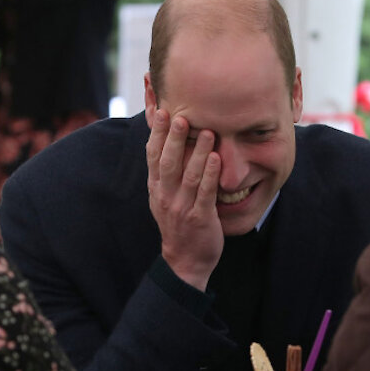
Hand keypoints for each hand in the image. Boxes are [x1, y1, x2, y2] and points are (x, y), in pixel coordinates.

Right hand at [146, 109, 222, 290]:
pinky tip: (216, 159)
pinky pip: (204, 194)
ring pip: (188, 176)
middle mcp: (165, 196)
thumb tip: (164, 142)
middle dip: (174, 138)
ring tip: (207, 132)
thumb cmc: (178, 223)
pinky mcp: (199, 218)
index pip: (153, 156)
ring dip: (198, 152)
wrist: (185, 260)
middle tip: (181, 115)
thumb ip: (165, 172)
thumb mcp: (163, 196)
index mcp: (157, 188)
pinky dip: (209, 176)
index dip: (158, 133)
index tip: (163, 111)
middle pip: (168, 162)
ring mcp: (181, 207)